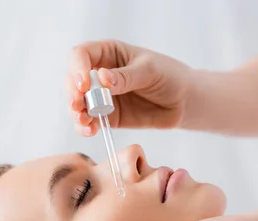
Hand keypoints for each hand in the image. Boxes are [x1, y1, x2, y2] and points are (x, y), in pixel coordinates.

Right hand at [67, 40, 191, 135]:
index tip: (85, 84)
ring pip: (78, 104)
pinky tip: (89, 130)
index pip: (81, 55)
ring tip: (83, 121)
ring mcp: (102, 97)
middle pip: (73, 80)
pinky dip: (85, 127)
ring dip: (76, 113)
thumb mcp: (150, 71)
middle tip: (78, 106)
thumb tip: (102, 78)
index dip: (78, 68)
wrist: (184, 102)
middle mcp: (100, 74)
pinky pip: (91, 122)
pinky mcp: (108, 117)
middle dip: (73, 94)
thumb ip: (126, 77)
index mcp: (108, 53)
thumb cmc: (169, 76)